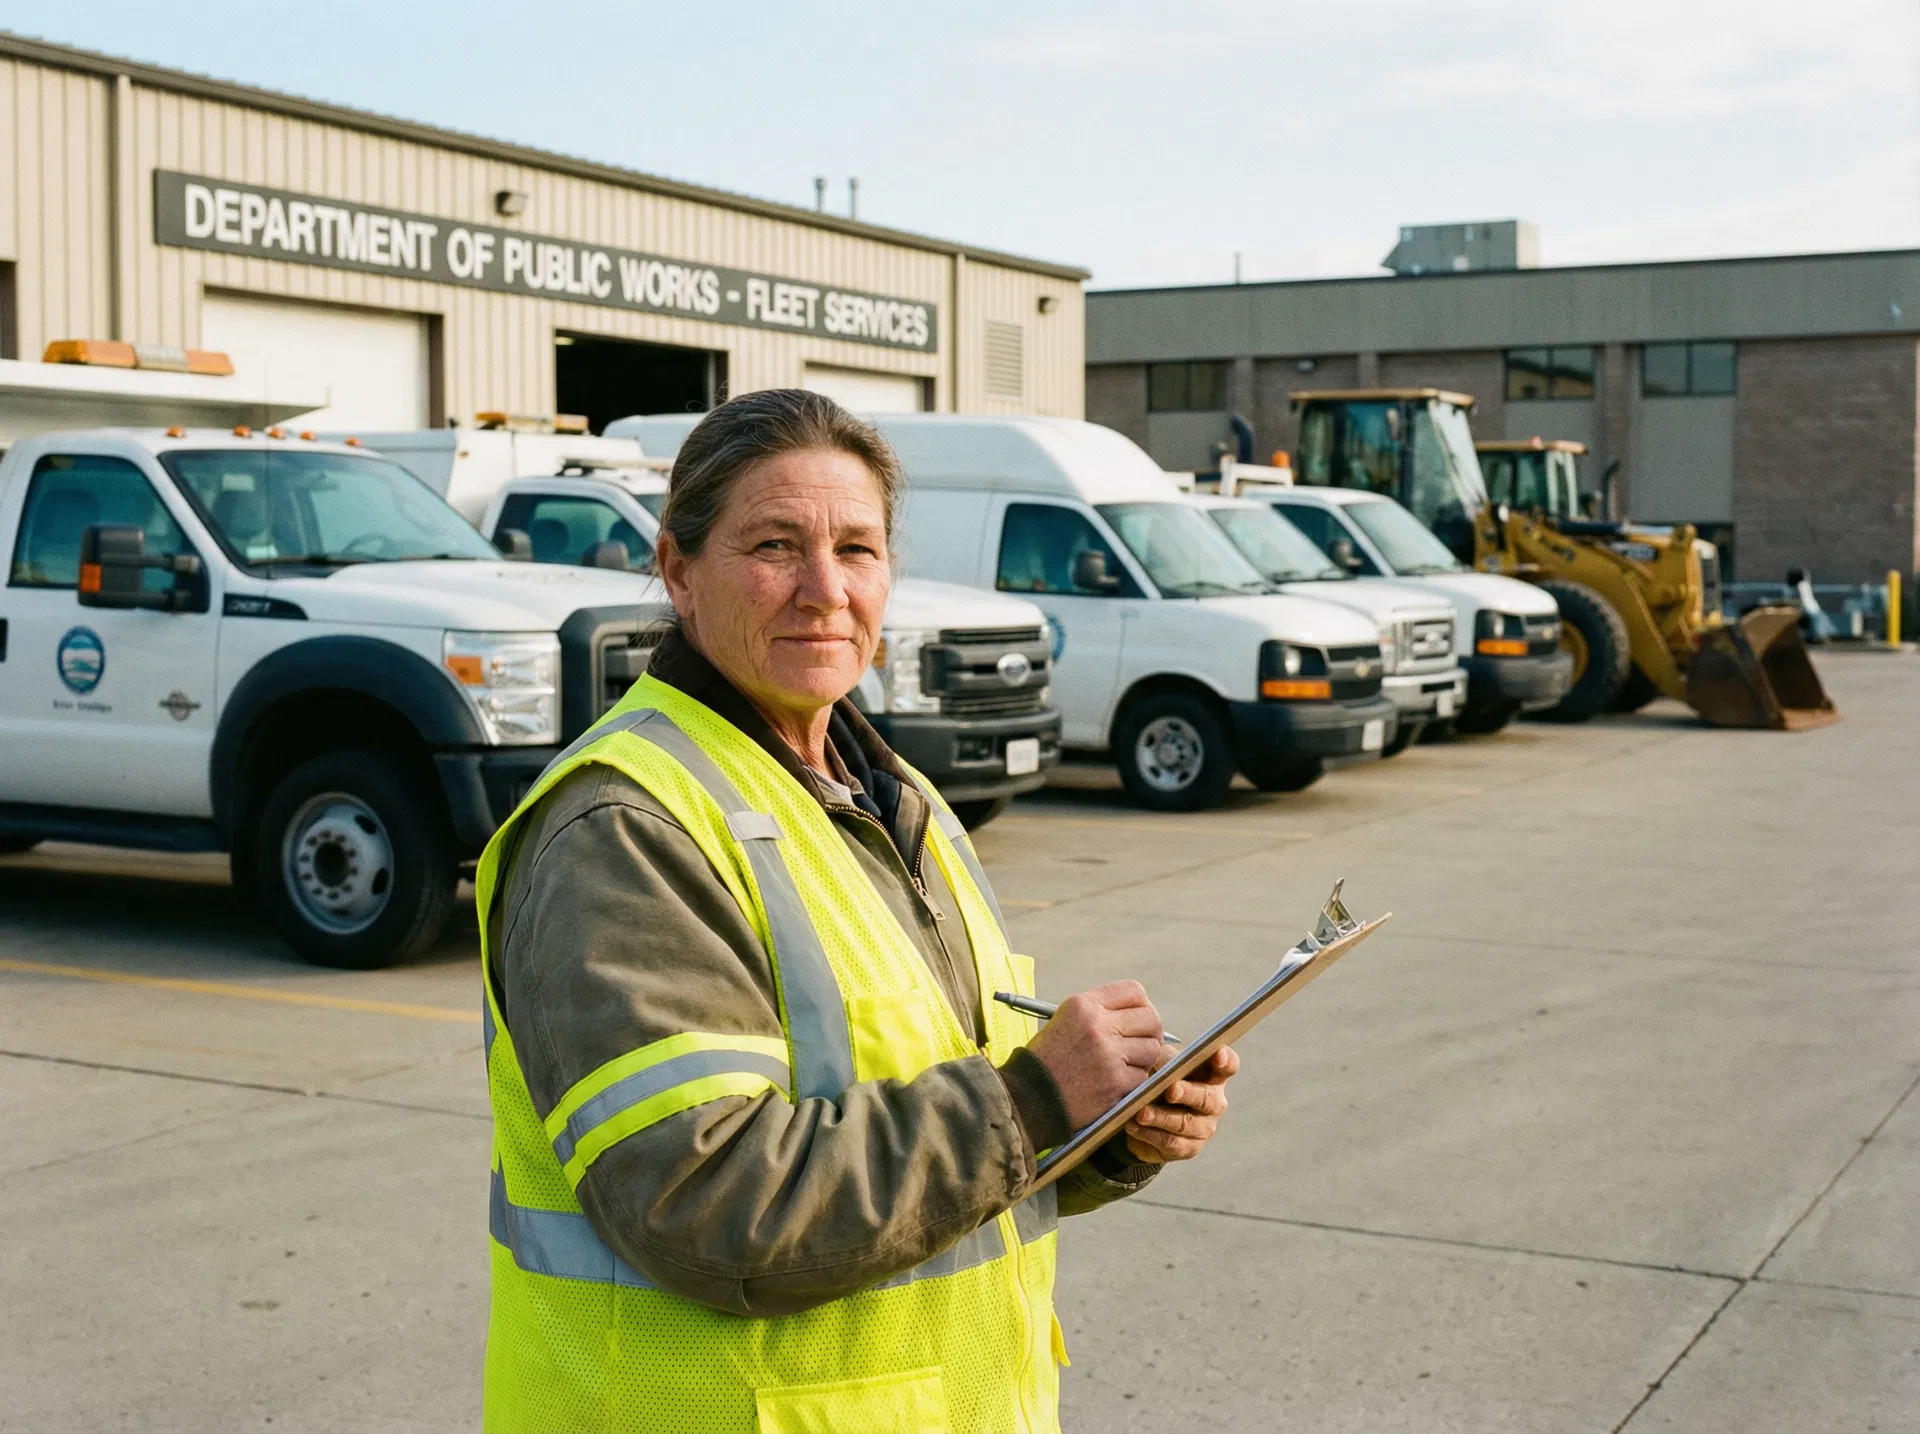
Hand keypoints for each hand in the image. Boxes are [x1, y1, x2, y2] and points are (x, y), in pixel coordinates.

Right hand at [1025, 981, 1167, 1128]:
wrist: (1030, 1096)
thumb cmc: (1049, 1059)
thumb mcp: (1067, 1020)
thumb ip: (1101, 1012)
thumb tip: (1140, 1013)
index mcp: (1084, 1005)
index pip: (1134, 991)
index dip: (1143, 1005)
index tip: (1139, 1019)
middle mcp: (1097, 1025)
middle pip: (1151, 1018)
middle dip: (1151, 1032)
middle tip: (1142, 1043)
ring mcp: (1108, 1054)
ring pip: (1152, 1048)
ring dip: (1143, 1059)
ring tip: (1125, 1065)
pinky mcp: (1115, 1082)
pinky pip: (1142, 1075)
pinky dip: (1134, 1081)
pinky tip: (1115, 1082)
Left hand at [1123, 1046, 1237, 1163]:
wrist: (1145, 1117)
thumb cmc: (1160, 1081)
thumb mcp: (1162, 1063)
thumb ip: (1165, 1058)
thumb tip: (1156, 1057)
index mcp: (1212, 1076)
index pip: (1228, 1066)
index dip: (1226, 1060)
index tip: (1217, 1054)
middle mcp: (1214, 1102)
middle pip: (1207, 1098)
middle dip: (1188, 1093)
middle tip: (1171, 1090)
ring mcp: (1204, 1127)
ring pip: (1186, 1123)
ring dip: (1162, 1117)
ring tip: (1141, 1113)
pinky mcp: (1189, 1148)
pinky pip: (1170, 1142)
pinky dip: (1149, 1134)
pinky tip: (1133, 1126)